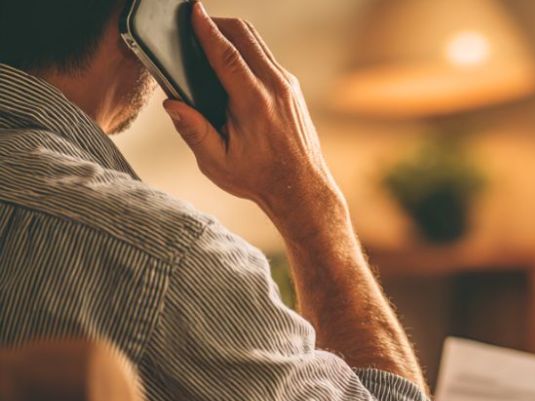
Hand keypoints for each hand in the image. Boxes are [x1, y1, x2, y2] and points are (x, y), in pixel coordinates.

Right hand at [164, 2, 338, 222]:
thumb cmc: (258, 178)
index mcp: (254, 103)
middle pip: (245, 36)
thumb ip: (193, 131)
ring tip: (209, 37)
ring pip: (258, 43)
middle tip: (194, 22)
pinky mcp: (292, 89)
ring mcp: (288, 85)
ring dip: (233, 34)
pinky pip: (266, 57)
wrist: (302, 188)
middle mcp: (275, 87)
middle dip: (218, 23)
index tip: (193, 10)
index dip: (207, 29)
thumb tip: (172, 104)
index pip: (226, 55)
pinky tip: (230, 61)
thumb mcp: (217, 163)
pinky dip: (246, 50)